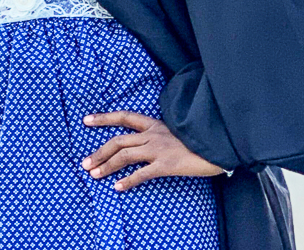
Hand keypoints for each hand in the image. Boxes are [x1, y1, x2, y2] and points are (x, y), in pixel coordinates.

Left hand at [82, 111, 225, 191]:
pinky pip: (142, 173)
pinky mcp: (166, 165)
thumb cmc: (198, 138)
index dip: (103, 118)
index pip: (123, 117)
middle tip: (84, 164)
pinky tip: (118, 187)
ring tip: (93, 175)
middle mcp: (151, 134)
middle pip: (117, 141)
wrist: (218, 142)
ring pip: (124, 156)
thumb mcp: (176, 129)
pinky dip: (128, 180)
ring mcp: (158, 149)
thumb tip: (147, 140)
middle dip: (99, 152)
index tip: (86, 120)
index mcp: (153, 123)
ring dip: (106, 165)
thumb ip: (159, 134)